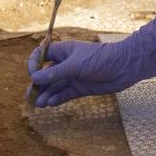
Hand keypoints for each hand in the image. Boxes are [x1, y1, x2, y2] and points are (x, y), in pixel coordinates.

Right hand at [27, 16, 155, 107]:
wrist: (125, 67)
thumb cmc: (101, 59)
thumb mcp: (76, 65)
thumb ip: (55, 73)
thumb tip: (34, 78)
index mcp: (63, 51)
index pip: (41, 55)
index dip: (34, 64)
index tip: (33, 75)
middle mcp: (66, 64)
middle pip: (46, 74)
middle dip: (37, 85)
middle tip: (30, 96)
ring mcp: (73, 76)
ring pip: (54, 87)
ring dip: (46, 94)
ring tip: (39, 104)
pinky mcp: (81, 88)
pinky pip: (65, 94)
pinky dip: (57, 99)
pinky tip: (50, 103)